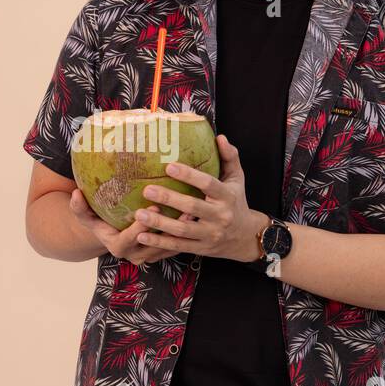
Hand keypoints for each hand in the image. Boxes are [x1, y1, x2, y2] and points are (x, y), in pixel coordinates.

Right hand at [68, 188, 197, 266]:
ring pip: (170, 246)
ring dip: (182, 232)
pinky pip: (177, 245)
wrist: (112, 235)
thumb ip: (79, 208)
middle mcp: (136, 256)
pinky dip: (187, 233)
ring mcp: (152, 256)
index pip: (131, 239)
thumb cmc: (99, 222)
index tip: (154, 207)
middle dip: (169, 229)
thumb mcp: (86, 217)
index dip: (143, 226)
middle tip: (182, 210)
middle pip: (155, 245)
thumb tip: (75, 193)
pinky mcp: (164, 252)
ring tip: (194, 213)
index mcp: (118, 247)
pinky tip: (196, 216)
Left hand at [128, 134, 266, 262]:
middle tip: (147, 190)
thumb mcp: (237, 179)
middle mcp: (220, 216)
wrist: (245, 237)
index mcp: (227, 196)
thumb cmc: (236, 201)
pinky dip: (160, 243)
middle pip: (192, 207)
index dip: (189, 175)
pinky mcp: (201, 248)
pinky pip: (178, 246)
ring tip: (139, 214)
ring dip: (160, 223)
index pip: (208, 184)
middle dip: (169, 199)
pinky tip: (142, 236)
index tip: (169, 166)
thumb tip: (220, 137)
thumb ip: (229, 157)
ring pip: (183, 230)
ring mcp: (210, 234)